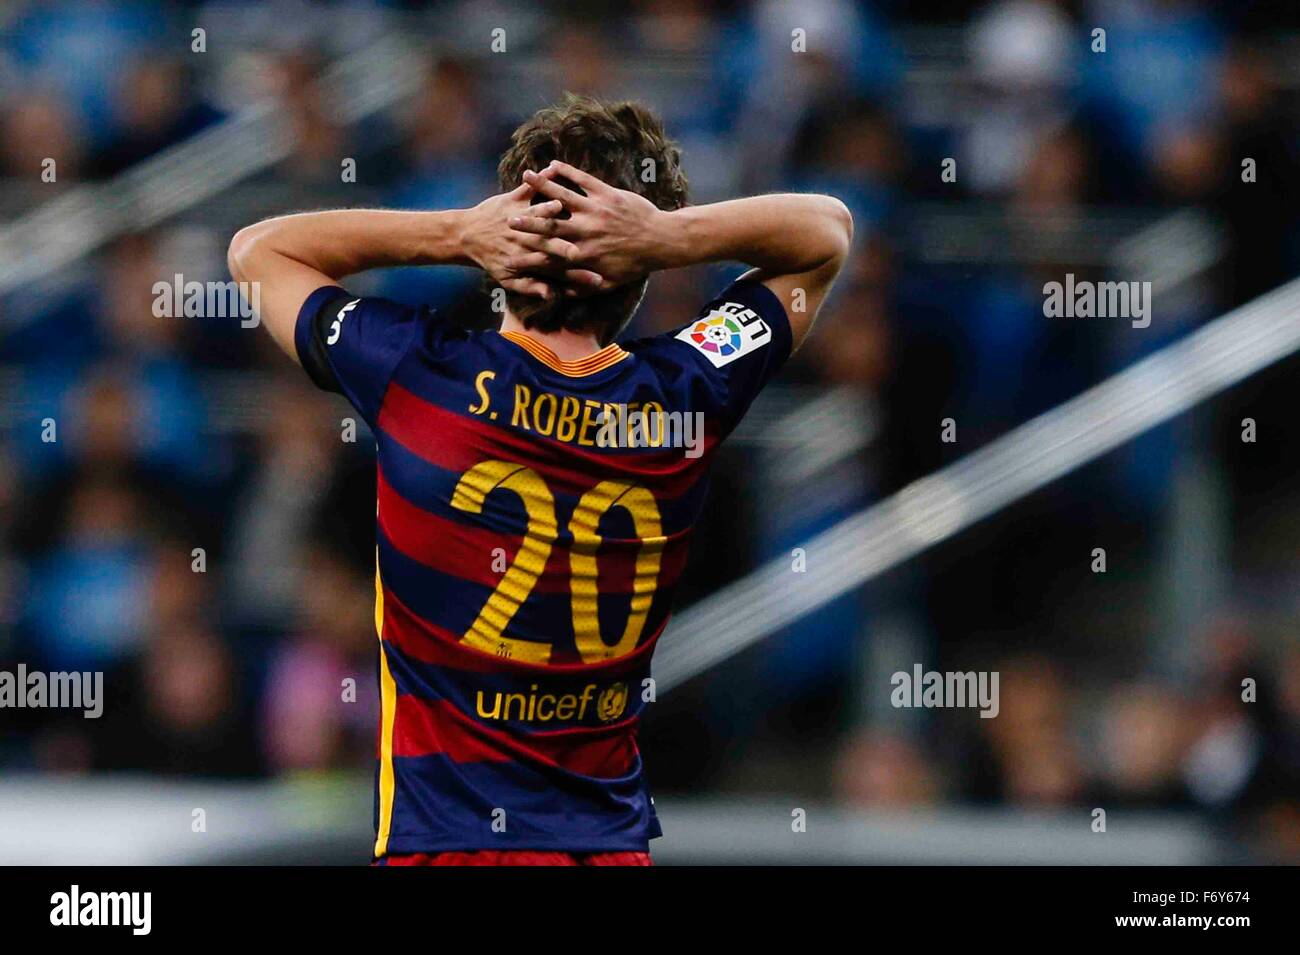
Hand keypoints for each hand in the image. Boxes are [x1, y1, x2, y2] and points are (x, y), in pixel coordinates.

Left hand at [462, 183, 604, 297]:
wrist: (466, 237)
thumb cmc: (491, 260)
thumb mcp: (508, 280)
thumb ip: (531, 287)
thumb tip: (550, 296)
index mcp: (527, 258)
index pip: (555, 267)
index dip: (576, 274)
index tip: (595, 279)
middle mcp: (524, 238)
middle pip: (548, 241)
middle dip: (563, 243)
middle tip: (579, 247)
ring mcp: (518, 217)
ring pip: (535, 214)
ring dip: (547, 210)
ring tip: (560, 206)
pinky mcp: (512, 200)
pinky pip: (527, 188)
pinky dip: (539, 179)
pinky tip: (551, 170)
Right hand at [512, 162, 671, 294]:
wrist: (661, 241)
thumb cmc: (634, 264)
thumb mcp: (610, 282)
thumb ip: (583, 288)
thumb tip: (561, 294)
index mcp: (583, 254)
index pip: (549, 254)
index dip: (529, 254)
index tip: (510, 255)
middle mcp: (585, 231)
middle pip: (549, 224)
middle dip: (527, 220)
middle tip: (507, 218)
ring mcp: (595, 210)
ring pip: (563, 196)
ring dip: (542, 186)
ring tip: (525, 176)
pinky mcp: (606, 194)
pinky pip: (582, 180)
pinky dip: (566, 172)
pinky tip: (553, 164)